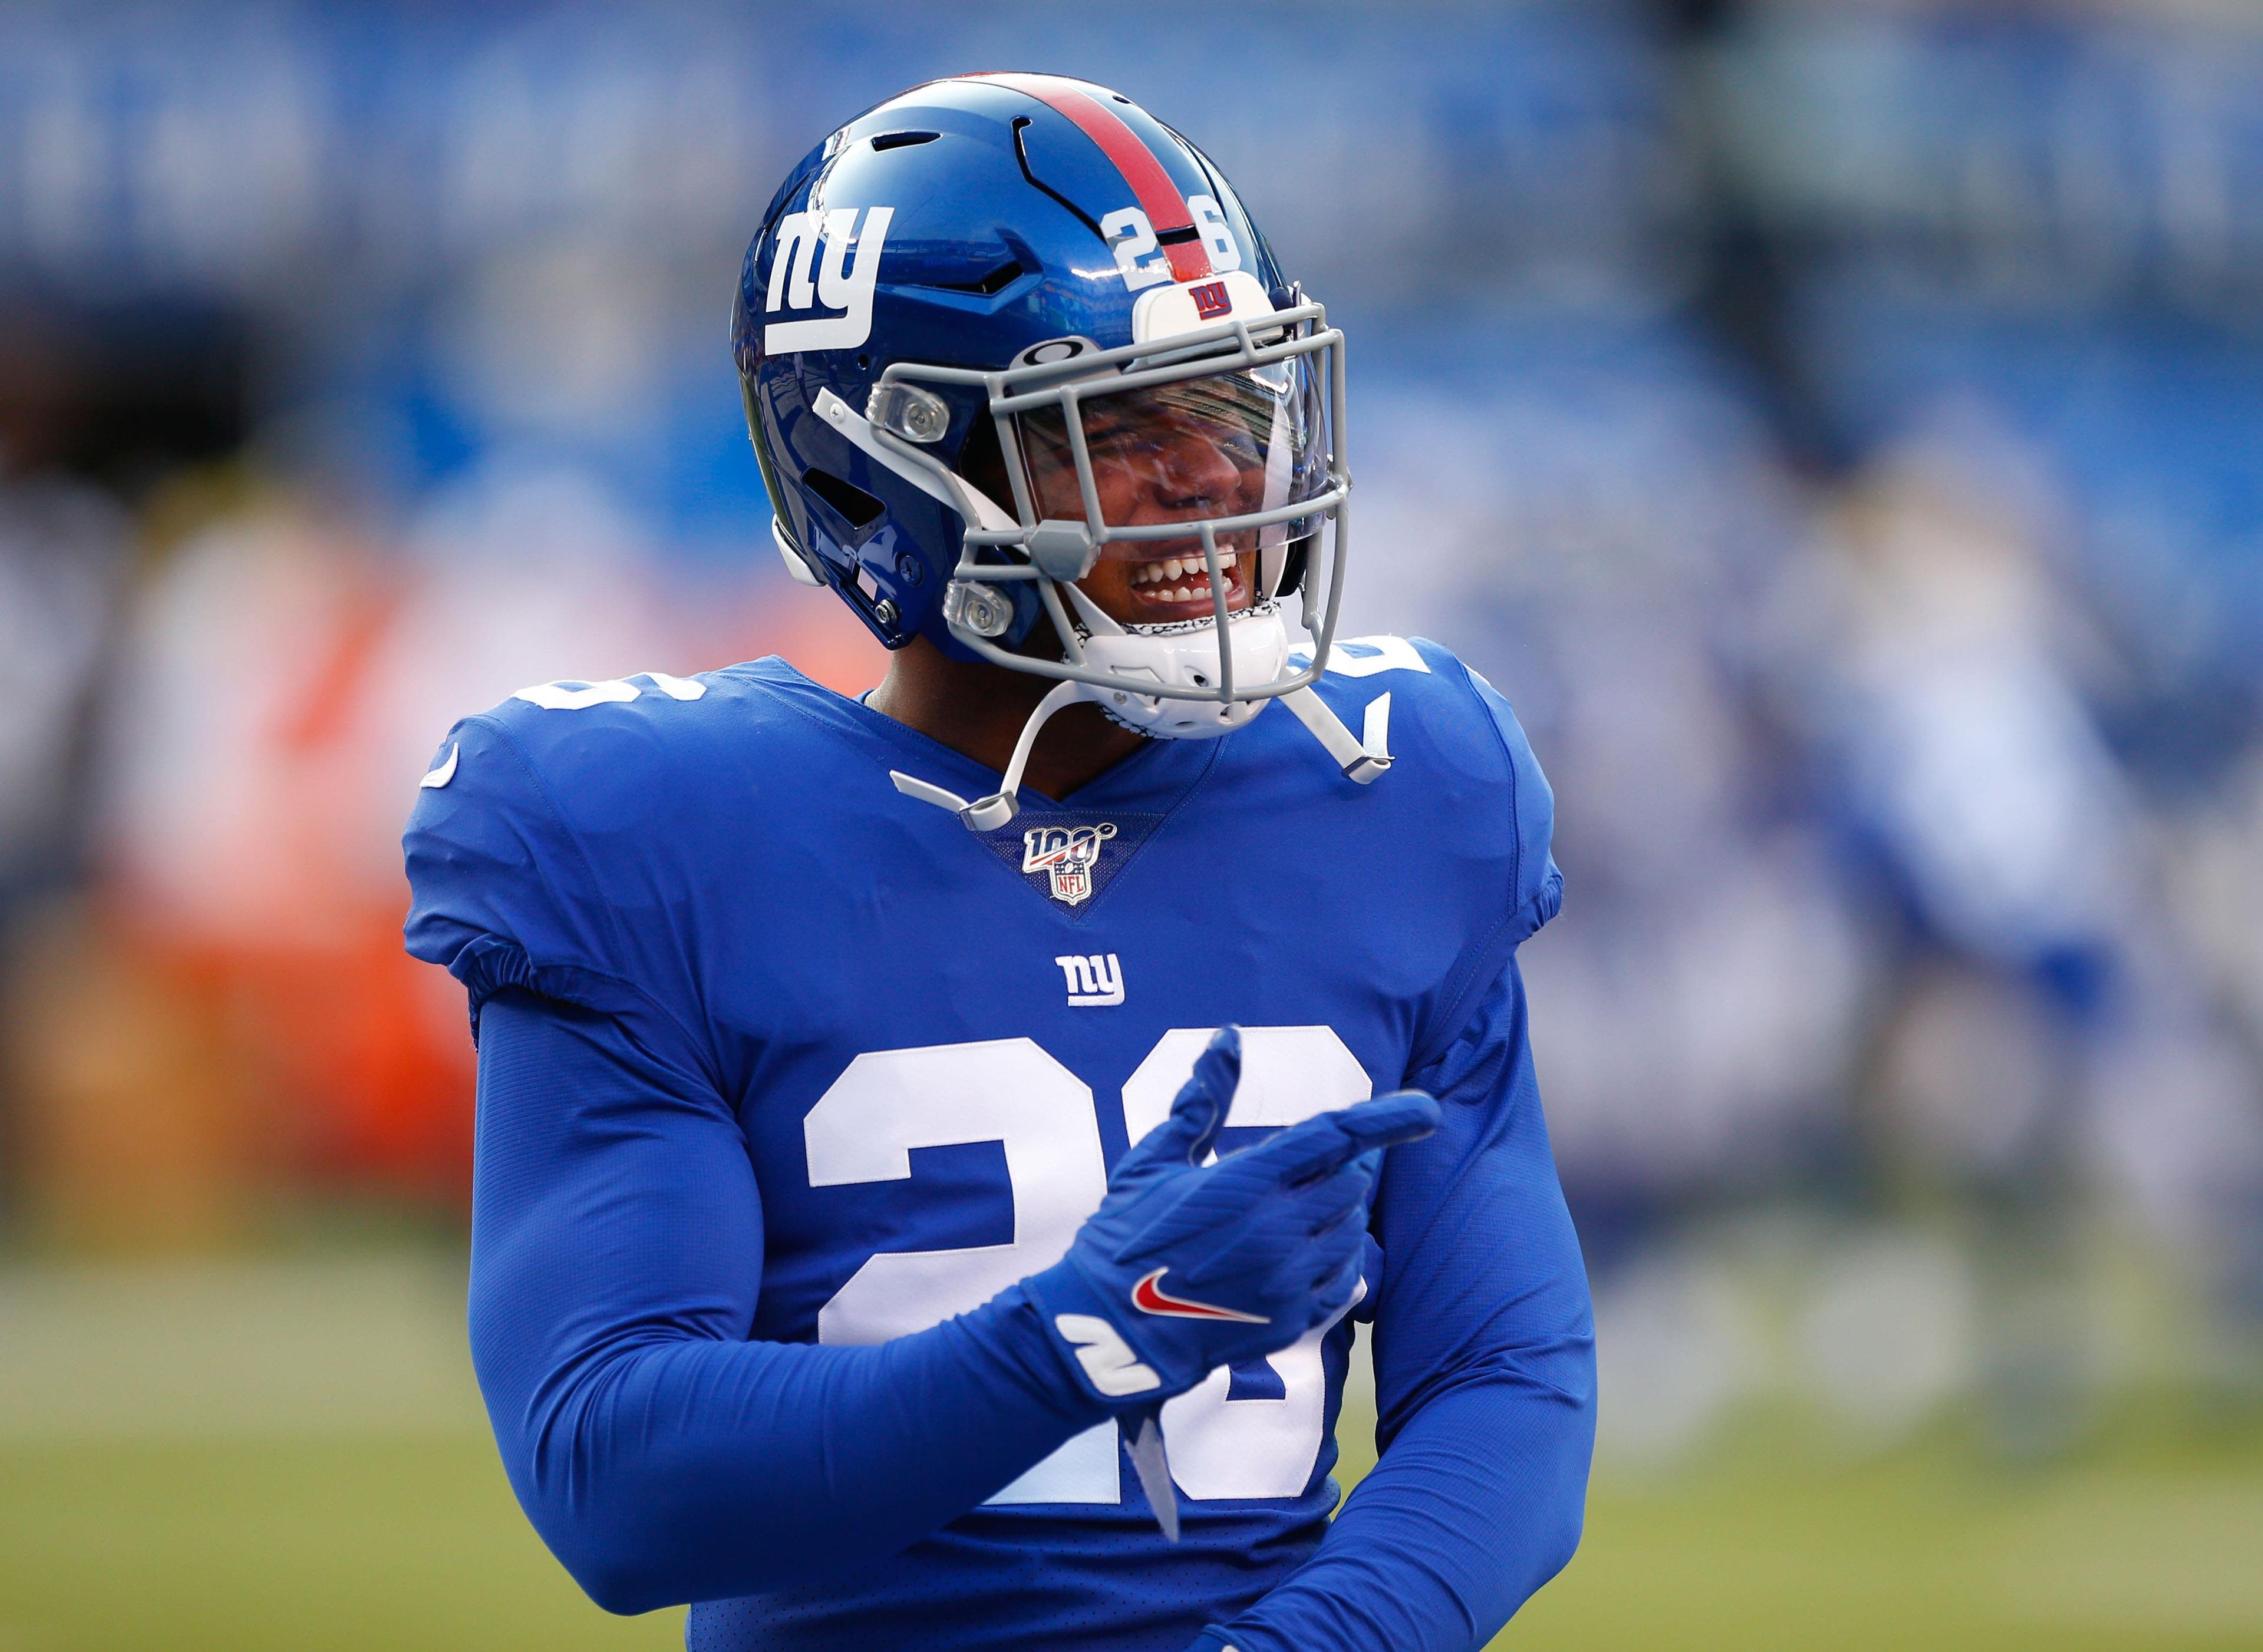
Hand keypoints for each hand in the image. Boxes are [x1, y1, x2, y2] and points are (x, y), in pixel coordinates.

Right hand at [1025, 1025, 1437, 1404]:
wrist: (1111, 1330)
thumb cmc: (1126, 1236)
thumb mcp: (1155, 1160)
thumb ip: (1201, 1100)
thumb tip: (1228, 1038)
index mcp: (1246, 1183)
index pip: (1335, 1138)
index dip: (1386, 1120)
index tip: (1426, 1110)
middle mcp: (1276, 1231)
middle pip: (1349, 1185)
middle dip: (1339, 1172)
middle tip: (1305, 1173)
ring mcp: (1287, 1281)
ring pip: (1349, 1232)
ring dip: (1336, 1215)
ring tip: (1293, 1216)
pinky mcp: (1290, 1322)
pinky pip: (1342, 1282)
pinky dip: (1335, 1261)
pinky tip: (1305, 1255)